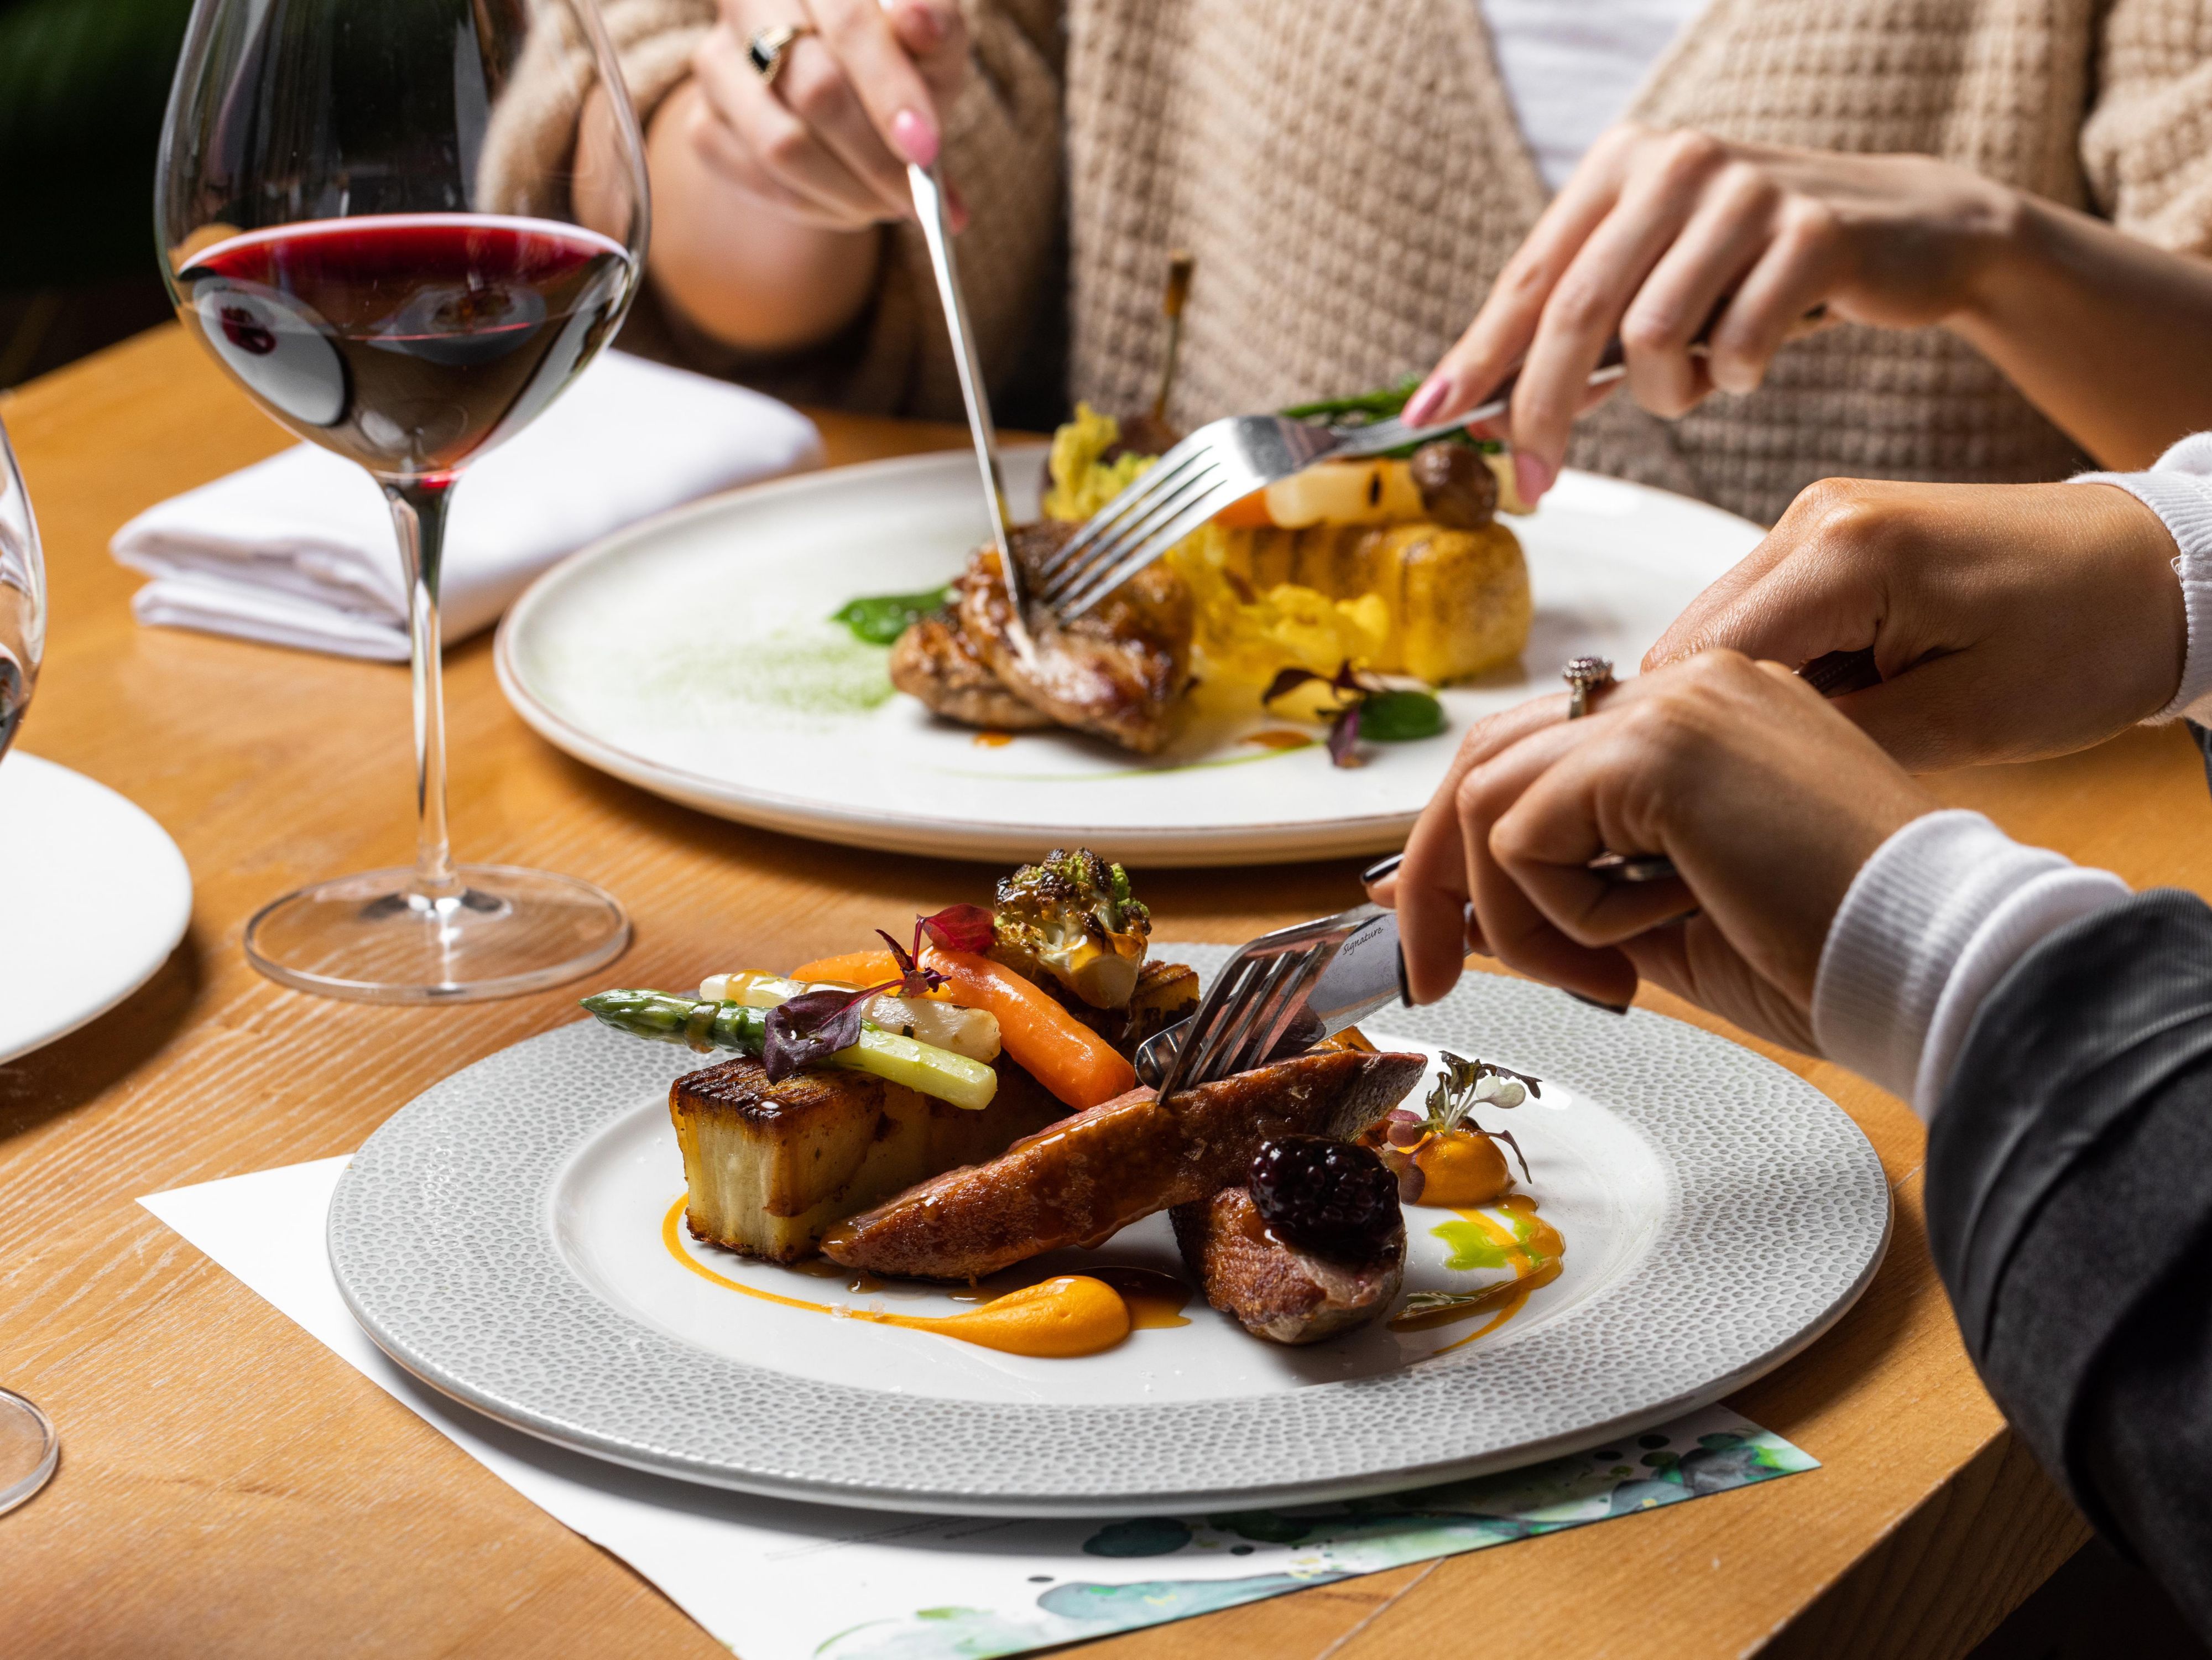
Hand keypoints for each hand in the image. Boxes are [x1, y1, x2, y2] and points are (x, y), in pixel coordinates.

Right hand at [685, 0, 969, 231]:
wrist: (839, 95)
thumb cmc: (895, 60)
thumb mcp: (931, 42)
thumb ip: (935, 29)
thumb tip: (918, 19)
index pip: (849, 25)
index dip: (890, 89)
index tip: (926, 150)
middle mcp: (746, 3)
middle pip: (814, 90)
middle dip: (876, 157)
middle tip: (918, 198)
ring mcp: (716, 66)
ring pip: (782, 146)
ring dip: (850, 192)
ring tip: (891, 203)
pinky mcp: (703, 126)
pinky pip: (761, 183)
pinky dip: (819, 207)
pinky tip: (851, 203)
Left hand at [1374, 653, 1934, 1052]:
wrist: (1930, 961)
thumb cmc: (1828, 947)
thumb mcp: (1658, 922)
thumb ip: (1563, 897)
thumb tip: (1457, 913)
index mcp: (1695, 715)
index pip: (1533, 753)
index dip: (1458, 839)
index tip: (1431, 922)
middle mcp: (1680, 687)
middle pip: (1485, 758)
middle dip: (1433, 875)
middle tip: (1431, 973)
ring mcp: (1670, 705)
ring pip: (1486, 798)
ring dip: (1514, 913)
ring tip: (1601, 969)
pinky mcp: (1659, 749)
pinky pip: (1525, 837)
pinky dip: (1561, 914)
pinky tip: (1646, 938)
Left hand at [1402, 125, 2019, 503]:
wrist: (1908, 232)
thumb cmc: (1755, 272)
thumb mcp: (1657, 285)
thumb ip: (1571, 339)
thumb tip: (1472, 412)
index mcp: (1622, 165)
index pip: (1529, 279)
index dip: (1477, 359)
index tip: (1436, 424)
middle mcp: (1676, 162)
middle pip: (1575, 313)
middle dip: (1543, 411)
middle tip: (1536, 481)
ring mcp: (1747, 190)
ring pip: (1653, 337)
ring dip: (1666, 393)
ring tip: (1697, 381)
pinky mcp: (1813, 230)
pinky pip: (1737, 346)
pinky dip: (1735, 378)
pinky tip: (1754, 361)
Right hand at [1646, 478, 2187, 770]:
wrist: (2163, 571)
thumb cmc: (2091, 638)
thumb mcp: (1965, 721)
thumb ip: (1834, 739)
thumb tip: (1729, 772)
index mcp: (1841, 552)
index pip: (1695, 662)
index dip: (1679, 744)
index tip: (1695, 809)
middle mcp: (1814, 517)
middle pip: (1688, 642)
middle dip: (1701, 724)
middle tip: (1744, 795)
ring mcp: (1821, 519)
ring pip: (1718, 633)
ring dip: (1738, 701)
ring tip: (1802, 753)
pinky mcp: (1836, 535)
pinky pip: (1763, 616)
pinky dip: (1774, 674)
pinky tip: (1826, 713)